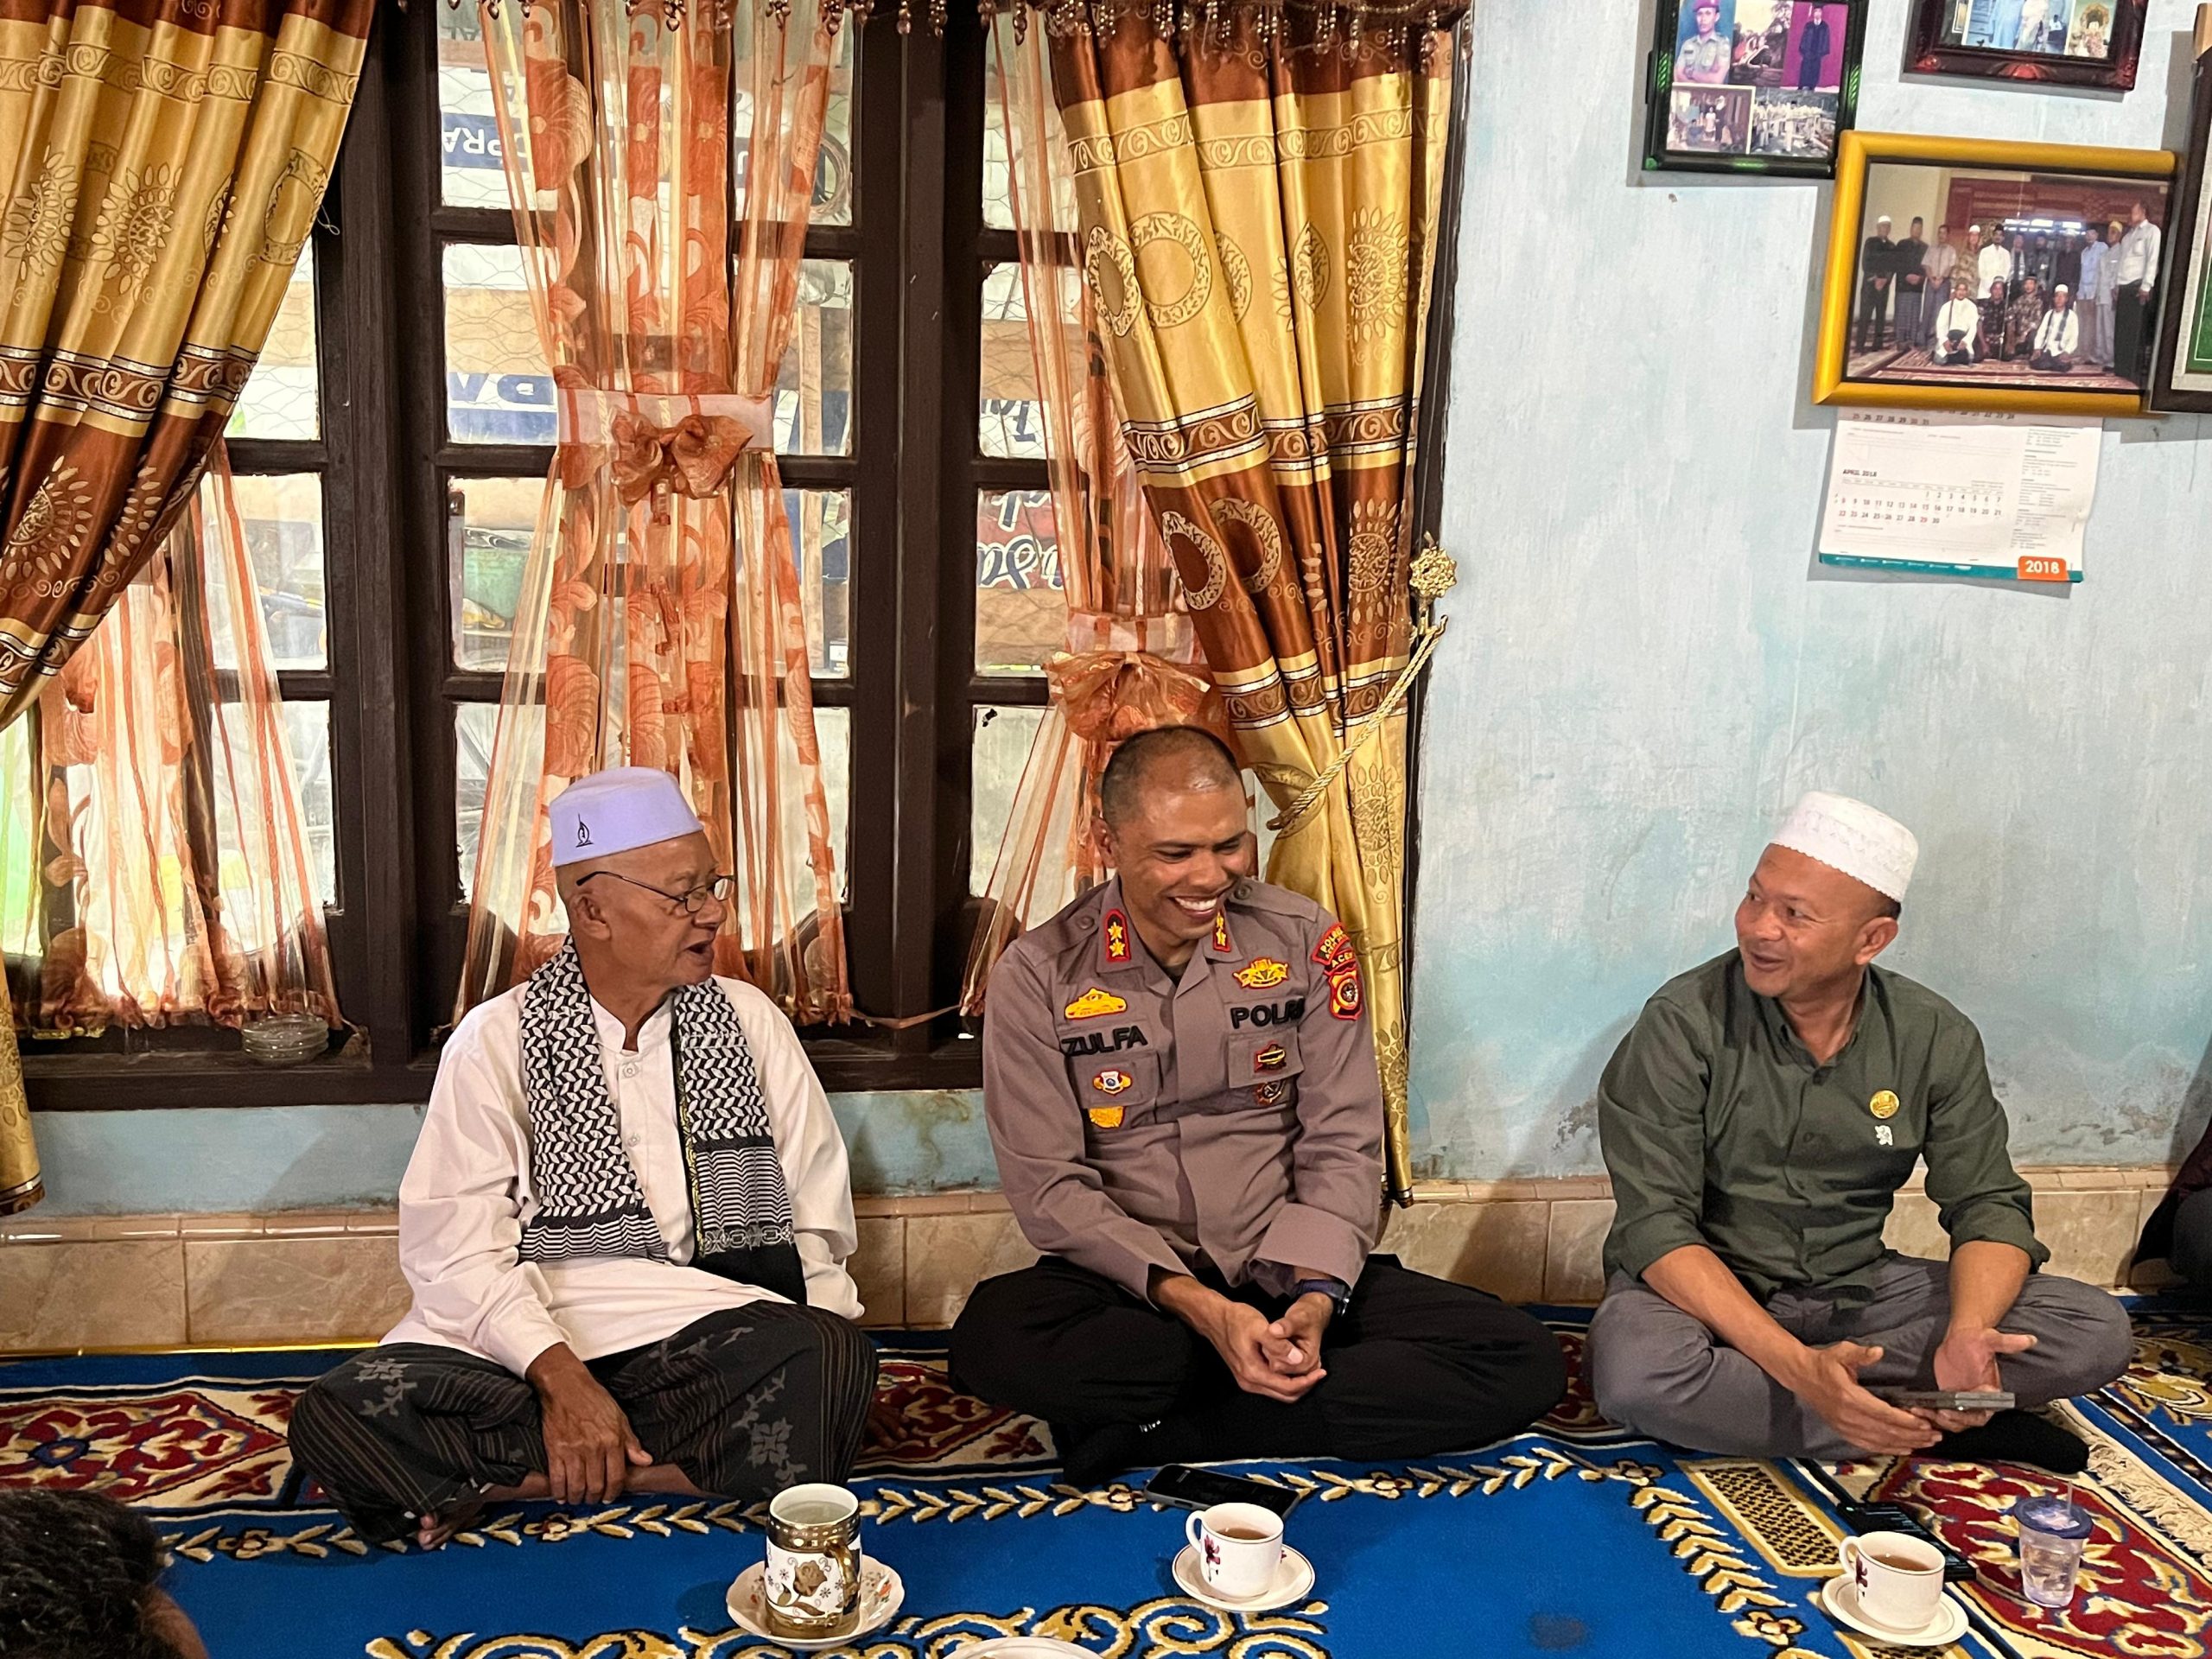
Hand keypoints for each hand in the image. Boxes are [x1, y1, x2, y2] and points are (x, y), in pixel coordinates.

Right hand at [528, 1346, 651, 1504]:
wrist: (566, 1386)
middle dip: (595, 1498)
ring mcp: (573, 1452)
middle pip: (596, 1486)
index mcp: (612, 1441)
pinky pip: (557, 1480)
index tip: (610, 1496)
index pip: (617, 1477)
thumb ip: (631, 1442)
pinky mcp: (555, 1452)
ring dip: (578, 1498)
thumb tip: (645, 1461)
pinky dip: (559, 1492)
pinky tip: (562, 1495)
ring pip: (577, 1487)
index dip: (614, 1492)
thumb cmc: (593, 1398)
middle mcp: (594, 1449)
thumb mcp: (619, 1417)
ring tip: (579, 1498)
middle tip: (594, 1499)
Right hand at [1203, 1299, 1326, 1403]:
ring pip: (1279, 1393)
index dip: (1308, 1381)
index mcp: (1254, 1372)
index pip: (1288, 1387)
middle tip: (1320, 1372)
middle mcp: (1250, 1383)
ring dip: (1297, 1385)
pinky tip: (1293, 1368)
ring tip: (1310, 1371)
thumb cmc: (1237, 1320)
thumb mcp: (1260, 1327)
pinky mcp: (1246, 1376)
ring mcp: (1247, 1382)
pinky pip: (1272, 1386)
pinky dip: (1286, 1381)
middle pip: (1285, 1395)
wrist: (1215, 1319)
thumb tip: (1297, 1360)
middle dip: (1305, 1386)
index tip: (1322, 1371)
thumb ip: (1278, 1345)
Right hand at [1788, 1341, 1940, 1457]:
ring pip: (1880, 1441)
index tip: (1926, 1423)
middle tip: (1936, 1436)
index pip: (1884, 1414)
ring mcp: (1845, 1427)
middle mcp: (1848, 1417)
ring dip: (1905, 1444)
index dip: (1906, 1421)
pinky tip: (1904, 1449)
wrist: (1800, 1376)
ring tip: (1926, 1443)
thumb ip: (1860, 1353)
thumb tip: (1879, 1351)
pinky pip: (1869, 1445)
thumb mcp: (1841, 1351)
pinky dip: (1888, 1449)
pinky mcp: (1843, 1432)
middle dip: (1914, 1435)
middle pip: (1886, 1432)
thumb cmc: (1824, 1362)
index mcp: (1849, 1397)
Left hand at [1927, 1324, 2034, 1431]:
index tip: (1954, 1411)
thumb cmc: (1978, 1339)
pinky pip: (1940, 1413)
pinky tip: (1917, 1409)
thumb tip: (2029, 1339)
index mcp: (1990, 1393)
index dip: (1969, 1418)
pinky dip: (1930, 1415)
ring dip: (1938, 1421)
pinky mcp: (1948, 1397)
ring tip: (1922, 1412)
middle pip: (1966, 1423)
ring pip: (1952, 1421)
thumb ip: (2008, 1342)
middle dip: (1952, 1422)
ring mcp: (1962, 1401)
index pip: (1982, 1415)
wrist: (1962, 1337)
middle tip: (1938, 1413)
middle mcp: (1977, 1401)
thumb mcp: (1991, 1339)